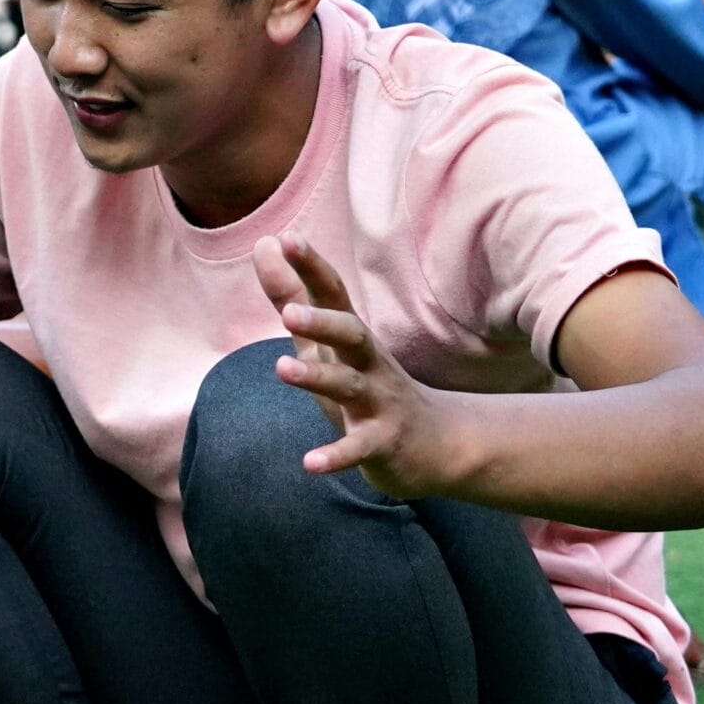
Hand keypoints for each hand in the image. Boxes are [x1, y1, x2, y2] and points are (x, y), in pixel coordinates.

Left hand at [253, 233, 459, 496]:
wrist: (439, 445)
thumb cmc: (369, 386)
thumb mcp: (326, 343)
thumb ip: (292, 296)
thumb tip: (264, 243)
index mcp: (352, 339)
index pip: (333, 296)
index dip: (312, 268)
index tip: (287, 239)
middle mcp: (369, 364)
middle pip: (352, 334)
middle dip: (323, 322)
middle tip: (289, 314)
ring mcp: (379, 403)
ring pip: (351, 387)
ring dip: (318, 379)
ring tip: (282, 369)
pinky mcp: (383, 443)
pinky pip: (359, 449)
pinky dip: (336, 456)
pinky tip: (309, 464)